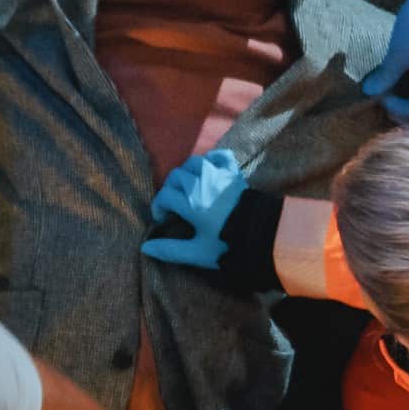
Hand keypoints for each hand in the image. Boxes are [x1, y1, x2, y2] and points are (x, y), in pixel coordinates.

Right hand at [140, 146, 250, 268]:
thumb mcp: (197, 253)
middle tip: (174, 204)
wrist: (263, 234)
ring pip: (194, 162)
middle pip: (176, 177)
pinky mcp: (234, 173)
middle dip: (170, 190)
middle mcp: (202, 185)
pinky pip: (221, 156)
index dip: (159, 207)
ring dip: (187, 172)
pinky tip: (209, 167)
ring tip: (188, 186)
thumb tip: (145, 248)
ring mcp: (219, 175)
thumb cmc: (228, 245)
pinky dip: (213, 158)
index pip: (165, 196)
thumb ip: (171, 250)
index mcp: (191, 204)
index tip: (163, 219)